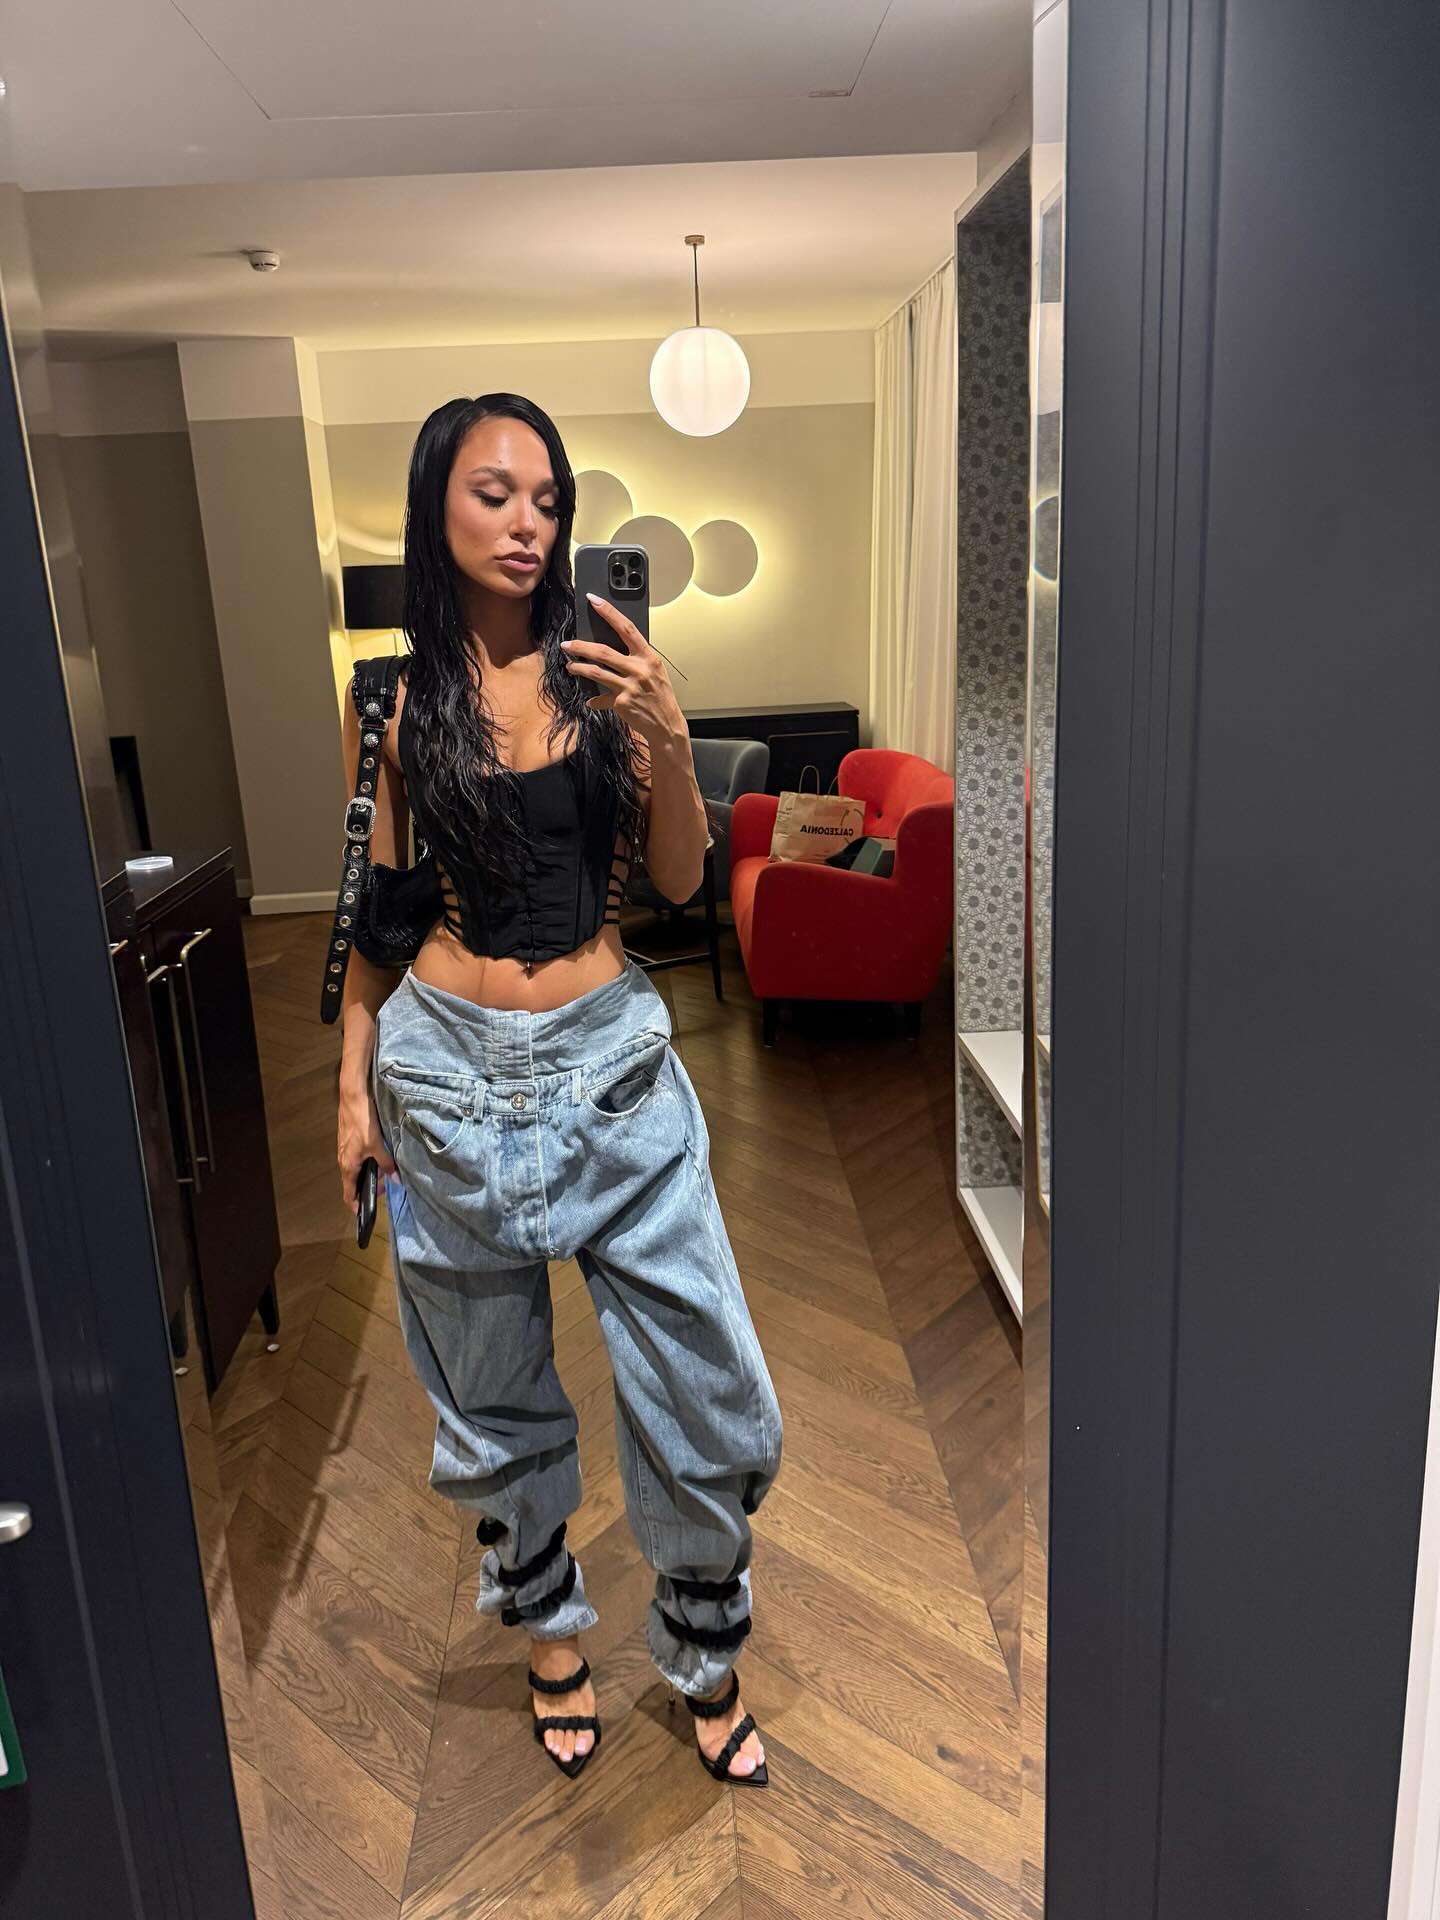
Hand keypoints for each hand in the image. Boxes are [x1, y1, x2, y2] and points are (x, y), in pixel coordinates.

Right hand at [337, 1088, 396, 1213]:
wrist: (353, 1098)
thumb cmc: (363, 1124)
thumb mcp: (377, 1146)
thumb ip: (387, 1163)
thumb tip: (396, 1180)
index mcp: (348, 1166)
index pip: (348, 1193)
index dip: (355, 1205)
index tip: (364, 1214)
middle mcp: (343, 1160)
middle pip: (354, 1182)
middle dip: (370, 1187)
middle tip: (387, 1187)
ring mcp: (345, 1150)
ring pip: (358, 1169)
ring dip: (370, 1173)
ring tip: (387, 1172)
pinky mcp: (349, 1141)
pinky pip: (358, 1159)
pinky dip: (368, 1162)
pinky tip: (381, 1157)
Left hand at [561, 596, 684, 747]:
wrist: (667, 724)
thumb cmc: (661, 696)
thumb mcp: (655, 671)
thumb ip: (637, 658)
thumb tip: (613, 648)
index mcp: (648, 657)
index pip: (627, 628)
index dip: (609, 612)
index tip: (594, 600)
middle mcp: (639, 669)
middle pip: (603, 652)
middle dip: (581, 646)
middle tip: (567, 644)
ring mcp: (629, 687)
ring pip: (596, 672)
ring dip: (579, 668)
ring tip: (570, 666)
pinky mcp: (621, 703)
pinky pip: (601, 698)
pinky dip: (594, 700)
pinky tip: (590, 700)